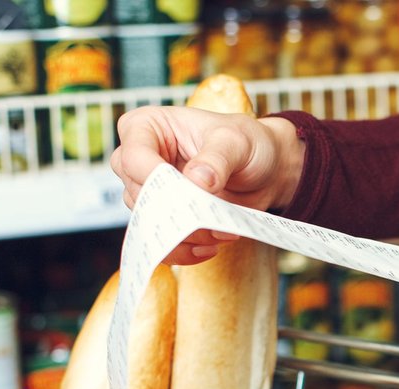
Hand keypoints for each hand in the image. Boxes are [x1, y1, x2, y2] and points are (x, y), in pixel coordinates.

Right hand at [110, 107, 304, 264]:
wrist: (265, 171)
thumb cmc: (247, 143)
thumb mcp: (237, 141)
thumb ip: (216, 159)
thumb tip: (197, 181)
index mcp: (147, 127)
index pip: (133, 157)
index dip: (156, 179)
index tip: (191, 190)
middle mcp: (141, 160)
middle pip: (137, 195)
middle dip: (175, 212)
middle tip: (210, 218)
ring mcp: (150, 191)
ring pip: (149, 223)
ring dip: (185, 235)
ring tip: (221, 231)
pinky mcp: (165, 217)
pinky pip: (160, 243)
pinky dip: (184, 251)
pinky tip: (209, 248)